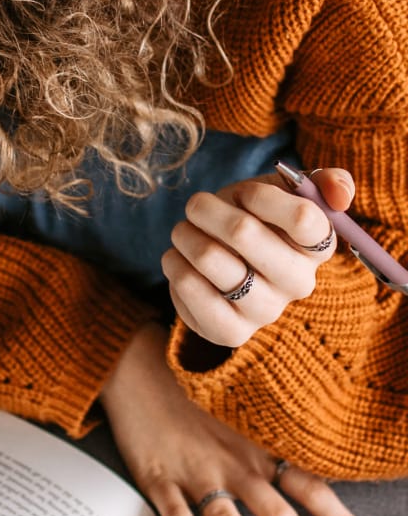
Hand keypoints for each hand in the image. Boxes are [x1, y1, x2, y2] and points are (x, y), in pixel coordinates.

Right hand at [100, 322, 372, 515]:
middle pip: (277, 514)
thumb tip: (314, 484)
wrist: (139, 367)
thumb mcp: (243, 418)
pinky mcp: (159, 477)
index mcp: (260, 450)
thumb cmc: (198, 398)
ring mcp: (196, 470)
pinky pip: (176, 512)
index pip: (311, 487)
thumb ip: (273, 452)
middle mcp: (236, 463)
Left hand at [161, 166, 354, 347]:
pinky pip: (190, 290)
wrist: (226, 262)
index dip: (261, 196)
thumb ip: (324, 182)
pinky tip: (177, 259)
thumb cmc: (258, 218)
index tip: (243, 194)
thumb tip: (341, 195)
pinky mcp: (232, 332)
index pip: (303, 218)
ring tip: (183, 232)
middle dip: (208, 209)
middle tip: (196, 206)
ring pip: (209, 257)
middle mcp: (299, 282)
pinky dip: (174, 265)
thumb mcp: (286, 190)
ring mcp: (267, 311)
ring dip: (185, 235)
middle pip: (244, 232)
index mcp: (319, 245)